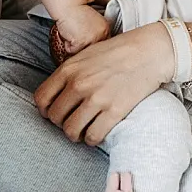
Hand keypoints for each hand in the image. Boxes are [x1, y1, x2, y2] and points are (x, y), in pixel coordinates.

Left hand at [34, 24, 173, 144]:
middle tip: (72, 122)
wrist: (150, 52)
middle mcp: (79, 84)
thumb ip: (70, 73)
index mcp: (69, 69)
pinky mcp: (114, 111)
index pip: (41, 98)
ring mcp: (96, 99)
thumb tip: (58, 93)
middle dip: (61, 123)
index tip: (54, 113)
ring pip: (71, 131)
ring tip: (83, 131)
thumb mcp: (86, 55)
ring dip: (75, 135)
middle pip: (55, 117)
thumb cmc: (119, 52)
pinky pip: (93, 136)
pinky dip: (92, 139)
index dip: (45, 110)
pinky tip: (96, 133)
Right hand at [53, 5, 110, 59]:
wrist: (68, 6)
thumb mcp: (93, 21)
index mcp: (106, 28)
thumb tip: (95, 44)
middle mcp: (102, 34)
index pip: (102, 44)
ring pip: (83, 52)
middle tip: (78, 35)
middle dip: (84, 46)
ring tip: (74, 34)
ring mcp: (93, 39)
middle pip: (93, 50)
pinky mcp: (82, 42)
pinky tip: (69, 34)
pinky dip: (68, 45)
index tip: (85, 39)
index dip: (91, 43)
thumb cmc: (76, 12)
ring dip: (76, 46)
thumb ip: (97, 32)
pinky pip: (72, 51)